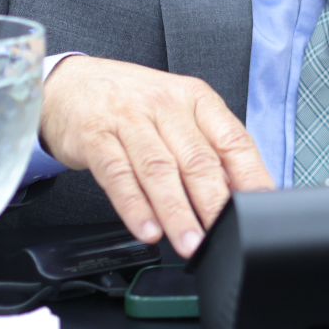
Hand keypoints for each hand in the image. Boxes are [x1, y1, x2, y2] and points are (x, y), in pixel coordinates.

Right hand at [39, 57, 274, 256]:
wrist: (69, 85)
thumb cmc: (132, 104)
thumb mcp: (176, 113)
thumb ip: (206, 148)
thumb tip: (237, 191)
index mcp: (196, 99)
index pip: (232, 139)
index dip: (250, 176)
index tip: (259, 208)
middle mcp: (165, 105)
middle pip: (197, 159)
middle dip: (213, 204)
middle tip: (223, 236)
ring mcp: (129, 119)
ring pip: (160, 170)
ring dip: (177, 213)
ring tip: (189, 243)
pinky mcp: (96, 137)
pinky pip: (119, 175)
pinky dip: (134, 207)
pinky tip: (147, 230)